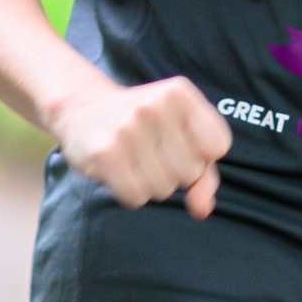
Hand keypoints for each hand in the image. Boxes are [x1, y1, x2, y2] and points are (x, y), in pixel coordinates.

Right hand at [48, 75, 231, 218]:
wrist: (83, 109)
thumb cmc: (144, 126)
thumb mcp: (181, 134)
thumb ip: (205, 173)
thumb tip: (202, 209)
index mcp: (180, 93)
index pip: (218, 145)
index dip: (202, 154)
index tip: (180, 141)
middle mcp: (155, 105)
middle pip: (191, 171)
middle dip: (174, 171)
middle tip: (150, 148)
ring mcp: (128, 128)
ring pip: (164, 189)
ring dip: (151, 183)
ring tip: (133, 157)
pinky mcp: (105, 153)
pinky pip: (137, 197)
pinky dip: (130, 192)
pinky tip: (119, 169)